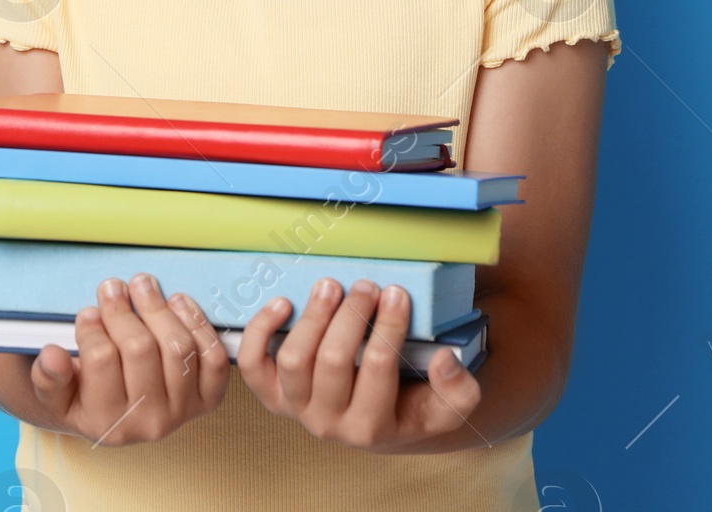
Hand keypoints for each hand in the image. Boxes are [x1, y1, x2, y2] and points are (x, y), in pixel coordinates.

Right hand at [28, 274, 230, 444]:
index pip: (101, 360)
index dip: (93, 328)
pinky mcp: (208, 398)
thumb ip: (49, 377)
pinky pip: (211, 356)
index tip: (87, 310)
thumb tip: (51, 355)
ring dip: (158, 307)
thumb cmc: (86, 395)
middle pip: (140, 349)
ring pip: (176, 347)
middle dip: (123, 310)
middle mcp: (148, 424)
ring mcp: (182, 411)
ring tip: (141, 285)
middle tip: (111, 286)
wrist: (121, 416)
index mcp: (107, 424)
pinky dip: (197, 323)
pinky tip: (177, 302)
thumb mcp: (57, 394)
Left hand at [237, 277, 482, 450]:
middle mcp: (329, 423)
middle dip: (351, 315)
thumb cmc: (413, 403)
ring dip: (313, 317)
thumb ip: (457, 389)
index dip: (387, 325)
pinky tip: (283, 303)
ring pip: (295, 360)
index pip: (378, 367)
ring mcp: (297, 408)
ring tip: (332, 285)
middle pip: (333, 360)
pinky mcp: (273, 393)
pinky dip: (261, 331)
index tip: (397, 292)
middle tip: (368, 285)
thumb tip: (444, 360)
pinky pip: (254, 365)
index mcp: (372, 427)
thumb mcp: (448, 406)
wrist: (380, 422)